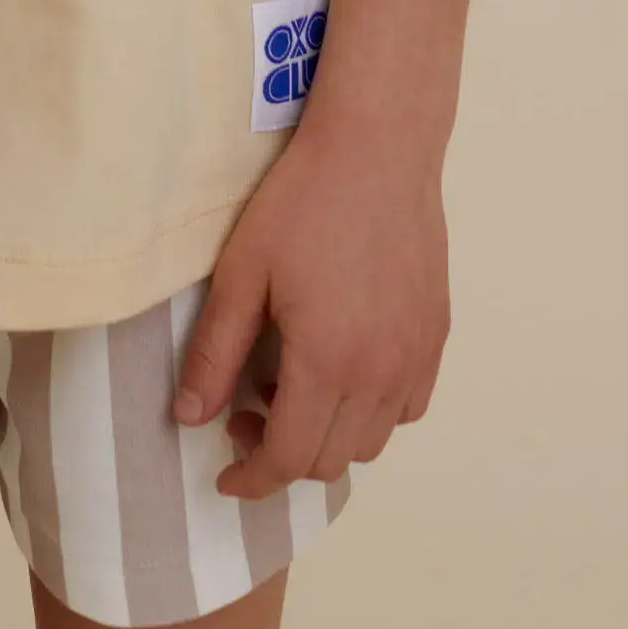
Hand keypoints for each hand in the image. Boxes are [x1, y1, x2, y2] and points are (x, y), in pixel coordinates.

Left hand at [173, 119, 449, 494]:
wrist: (377, 148)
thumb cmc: (302, 201)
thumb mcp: (241, 273)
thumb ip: (215, 352)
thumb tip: (191, 417)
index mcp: (327, 362)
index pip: (289, 459)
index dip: (252, 480)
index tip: (226, 476)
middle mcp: (380, 373)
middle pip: (330, 461)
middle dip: (282, 455)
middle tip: (246, 410)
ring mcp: (416, 356)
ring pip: (372, 441)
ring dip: (328, 435)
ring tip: (293, 384)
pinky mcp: (436, 335)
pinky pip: (408, 406)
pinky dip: (373, 411)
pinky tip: (343, 369)